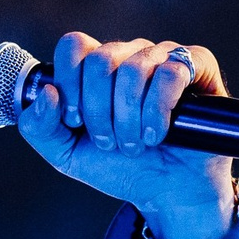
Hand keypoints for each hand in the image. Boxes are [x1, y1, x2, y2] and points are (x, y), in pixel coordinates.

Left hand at [19, 36, 235, 238]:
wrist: (169, 193)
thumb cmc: (122, 168)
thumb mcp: (67, 155)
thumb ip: (39, 128)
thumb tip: (48, 93)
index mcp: (97, 67)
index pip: (75, 46)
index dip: (69, 82)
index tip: (74, 120)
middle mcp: (130, 55)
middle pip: (101, 60)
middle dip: (99, 111)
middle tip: (108, 142)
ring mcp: (165, 58)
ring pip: (134, 68)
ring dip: (128, 117)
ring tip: (135, 145)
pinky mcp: (198, 67)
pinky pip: (171, 72)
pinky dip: (158, 110)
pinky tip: (157, 134)